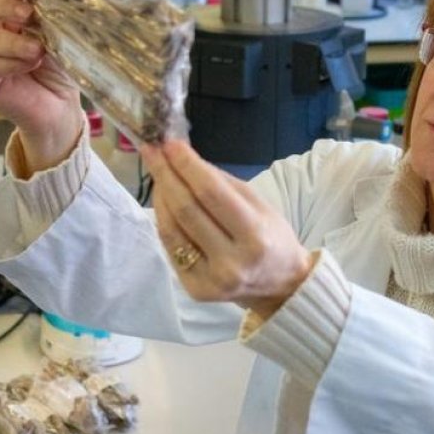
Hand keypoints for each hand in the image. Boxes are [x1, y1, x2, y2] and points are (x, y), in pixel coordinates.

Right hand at [0, 0, 81, 171]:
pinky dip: (9, 63)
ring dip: (15, 42)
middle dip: (7, 7)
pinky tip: (28, 64)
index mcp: (6, 16)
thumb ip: (61, 9)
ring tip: (38, 50)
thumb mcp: (63, 34)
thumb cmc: (59, 70)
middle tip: (29, 15)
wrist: (60, 108)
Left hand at [140, 141, 313, 318]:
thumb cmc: (272, 237)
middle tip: (152, 150)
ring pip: (171, 229)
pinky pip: (171, 247)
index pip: (211, 194)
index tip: (170, 143)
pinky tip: (163, 200)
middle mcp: (230, 263)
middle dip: (166, 175)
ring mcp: (209, 280)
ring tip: (157, 171)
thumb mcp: (260, 205)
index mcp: (254, 237)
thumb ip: (222, 183)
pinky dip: (164, 219)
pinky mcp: (194, 289)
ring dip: (160, 195)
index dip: (187, 166)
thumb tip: (184, 158)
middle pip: (186, 210)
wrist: (281, 286)